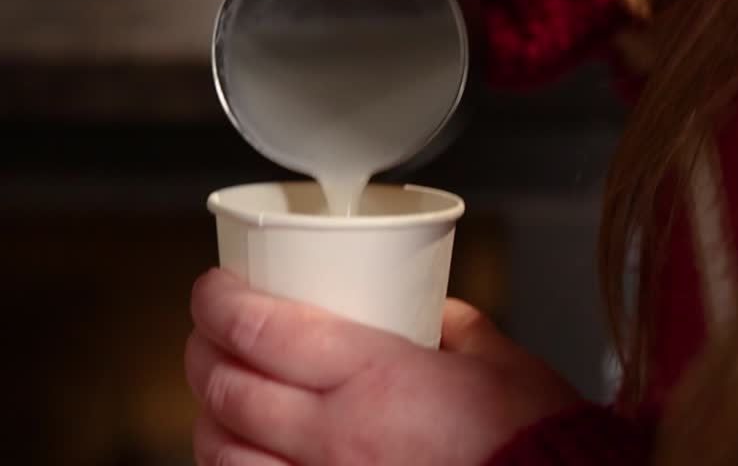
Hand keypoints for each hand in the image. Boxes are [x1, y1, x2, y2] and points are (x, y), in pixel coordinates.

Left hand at [185, 268, 580, 464]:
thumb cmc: (535, 446)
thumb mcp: (502, 364)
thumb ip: (456, 327)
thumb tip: (429, 311)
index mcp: (375, 379)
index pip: (258, 328)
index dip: (217, 301)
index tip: (213, 288)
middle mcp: (337, 438)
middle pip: (226, 386)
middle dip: (202, 351)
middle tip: (210, 333)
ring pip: (223, 453)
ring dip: (207, 418)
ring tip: (219, 397)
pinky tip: (246, 455)